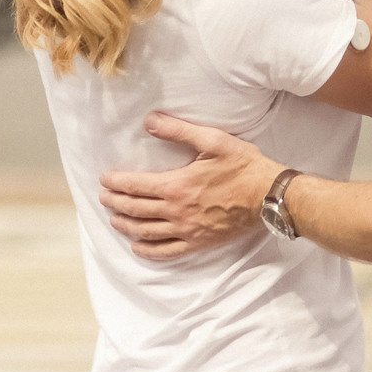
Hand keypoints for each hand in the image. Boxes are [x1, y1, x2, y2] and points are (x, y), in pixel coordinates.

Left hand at [98, 114, 279, 259]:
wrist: (268, 195)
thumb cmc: (242, 165)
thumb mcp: (212, 140)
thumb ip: (178, 130)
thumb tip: (149, 121)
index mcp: (177, 185)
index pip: (135, 186)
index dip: (116, 183)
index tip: (104, 179)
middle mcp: (177, 211)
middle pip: (135, 210)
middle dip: (115, 203)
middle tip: (103, 197)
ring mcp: (187, 230)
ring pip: (146, 232)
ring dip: (125, 226)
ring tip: (114, 219)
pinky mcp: (198, 242)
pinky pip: (167, 251)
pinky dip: (148, 250)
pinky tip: (137, 246)